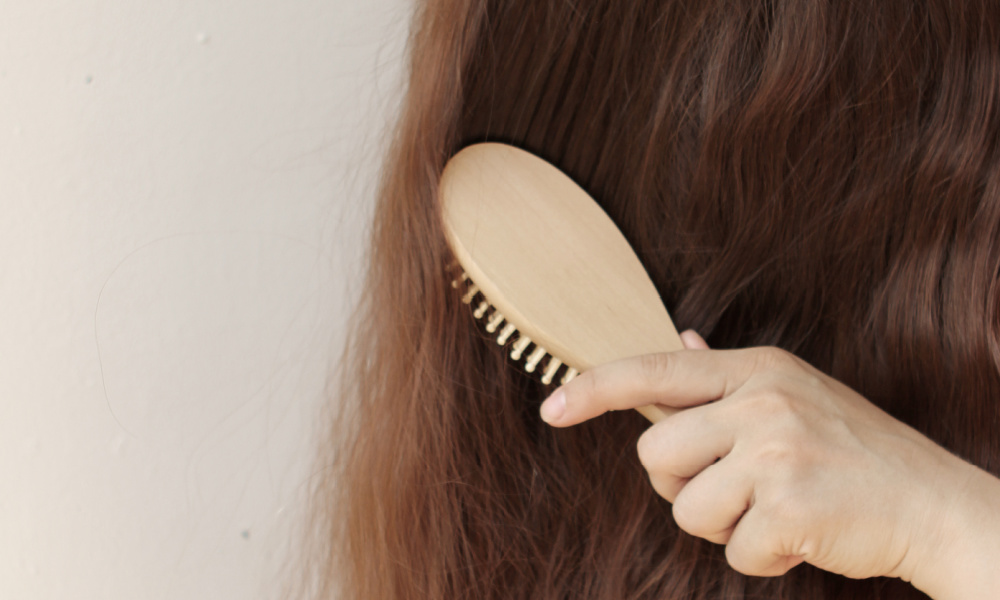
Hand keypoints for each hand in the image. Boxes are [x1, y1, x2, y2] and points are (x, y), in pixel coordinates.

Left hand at [539, 331, 991, 593]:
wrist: (931, 502)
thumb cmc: (852, 452)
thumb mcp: (792, 392)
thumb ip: (725, 375)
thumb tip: (674, 336)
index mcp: (755, 370)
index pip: (652, 371)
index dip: (593, 389)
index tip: (551, 406)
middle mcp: (760, 402)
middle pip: (655, 455)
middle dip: (682, 485)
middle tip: (737, 487)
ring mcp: (775, 453)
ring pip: (686, 510)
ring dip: (723, 525)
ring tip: (774, 509)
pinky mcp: (789, 507)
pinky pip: (732, 552)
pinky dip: (761, 558)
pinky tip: (797, 536)